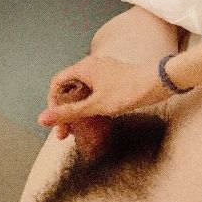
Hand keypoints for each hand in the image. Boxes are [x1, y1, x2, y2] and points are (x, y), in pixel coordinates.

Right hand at [38, 55, 171, 127]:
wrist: (159, 83)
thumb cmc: (128, 92)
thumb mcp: (96, 105)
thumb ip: (69, 112)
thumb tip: (42, 119)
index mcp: (84, 68)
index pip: (57, 83)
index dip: (53, 103)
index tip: (57, 121)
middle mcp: (92, 67)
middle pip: (69, 89)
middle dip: (65, 112)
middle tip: (64, 134)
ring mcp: (103, 73)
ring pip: (82, 93)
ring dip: (77, 112)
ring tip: (77, 133)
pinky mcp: (113, 80)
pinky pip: (94, 93)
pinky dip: (90, 107)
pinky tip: (92, 123)